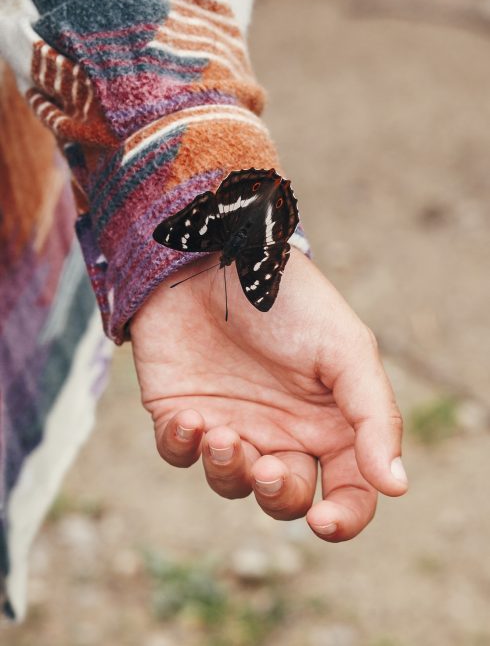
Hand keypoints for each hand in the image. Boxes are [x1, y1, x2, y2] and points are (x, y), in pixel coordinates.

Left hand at [131, 249, 406, 540]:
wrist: (216, 253)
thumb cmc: (287, 299)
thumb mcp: (346, 349)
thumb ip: (374, 417)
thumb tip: (397, 487)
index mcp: (329, 418)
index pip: (349, 489)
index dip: (344, 518)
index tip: (325, 521)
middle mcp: (281, 428)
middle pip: (287, 497)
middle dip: (278, 494)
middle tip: (266, 465)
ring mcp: (231, 421)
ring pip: (231, 482)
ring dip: (227, 470)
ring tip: (220, 433)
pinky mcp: (182, 411)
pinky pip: (179, 453)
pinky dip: (183, 447)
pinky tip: (189, 419)